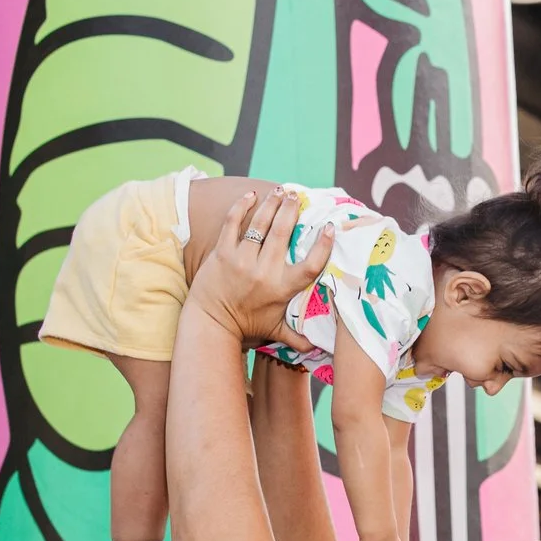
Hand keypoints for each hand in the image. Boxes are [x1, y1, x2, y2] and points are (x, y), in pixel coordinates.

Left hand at [190, 190, 332, 346]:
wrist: (210, 321)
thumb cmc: (247, 325)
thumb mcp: (276, 330)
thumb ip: (299, 337)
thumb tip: (321, 349)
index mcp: (281, 288)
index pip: (309, 265)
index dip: (322, 246)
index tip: (330, 228)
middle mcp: (263, 272)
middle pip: (283, 234)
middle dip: (292, 211)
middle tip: (298, 196)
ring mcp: (241, 260)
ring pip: (260, 225)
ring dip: (272, 204)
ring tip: (281, 191)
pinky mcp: (222, 253)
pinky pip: (233, 223)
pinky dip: (242, 207)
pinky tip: (251, 195)